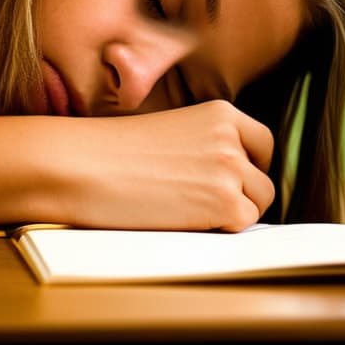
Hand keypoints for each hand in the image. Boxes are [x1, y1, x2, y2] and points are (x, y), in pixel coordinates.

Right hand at [60, 100, 275, 231]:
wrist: (82, 165)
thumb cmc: (111, 153)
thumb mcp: (170, 132)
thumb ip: (205, 146)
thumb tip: (231, 179)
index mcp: (220, 113)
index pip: (262, 144)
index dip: (248, 168)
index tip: (226, 181)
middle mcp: (231, 137)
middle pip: (262, 180)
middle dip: (240, 196)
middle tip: (200, 204)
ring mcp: (231, 169)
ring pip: (257, 204)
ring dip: (229, 215)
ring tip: (185, 210)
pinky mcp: (226, 202)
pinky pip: (242, 226)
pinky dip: (218, 231)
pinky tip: (183, 220)